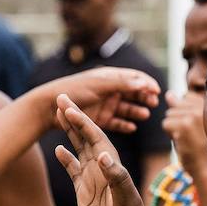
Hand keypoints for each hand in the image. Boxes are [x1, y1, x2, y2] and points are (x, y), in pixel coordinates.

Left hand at [38, 67, 159, 133]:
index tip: (157, 90)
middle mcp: (109, 91)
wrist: (49, 107)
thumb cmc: (72, 91)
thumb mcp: (98, 85)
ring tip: (144, 115)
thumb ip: (121, 84)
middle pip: (133, 93)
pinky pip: (117, 122)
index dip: (147, 83)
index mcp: (109, 78)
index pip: (134, 78)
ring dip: (136, 111)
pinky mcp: (100, 120)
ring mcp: (106, 105)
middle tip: (153, 103)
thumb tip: (143, 84)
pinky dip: (124, 125)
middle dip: (145, 97)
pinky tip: (131, 128)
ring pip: (127, 108)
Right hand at [54, 95, 158, 205]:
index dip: (83, 121)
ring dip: (70, 132)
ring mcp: (94, 182)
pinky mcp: (85, 195)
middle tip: (60, 97)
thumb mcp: (127, 204)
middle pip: (87, 138)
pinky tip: (58, 148)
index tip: (69, 105)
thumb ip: (117, 179)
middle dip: (74, 118)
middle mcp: (104, 171)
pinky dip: (66, 159)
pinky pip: (74, 171)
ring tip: (58, 114)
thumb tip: (103, 156)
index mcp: (115, 169)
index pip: (97, 138)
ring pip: (80, 150)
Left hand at [163, 91, 206, 173]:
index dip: (187, 113)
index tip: (198, 128)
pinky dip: (171, 136)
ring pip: (170, 115)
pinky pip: (166, 124)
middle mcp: (205, 105)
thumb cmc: (206, 149)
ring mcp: (195, 114)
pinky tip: (185, 143)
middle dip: (180, 121)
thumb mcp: (197, 123)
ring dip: (175, 128)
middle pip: (176, 106)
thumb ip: (184, 107)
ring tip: (190, 140)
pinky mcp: (185, 125)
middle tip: (194, 136)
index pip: (187, 97)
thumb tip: (168, 94)